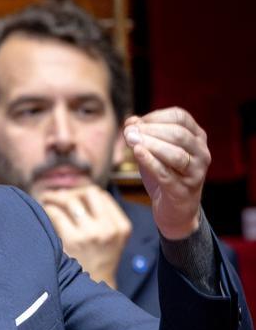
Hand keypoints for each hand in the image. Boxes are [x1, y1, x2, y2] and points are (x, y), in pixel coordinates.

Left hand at [40, 185, 131, 287]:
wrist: (92, 291)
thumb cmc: (96, 264)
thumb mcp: (112, 241)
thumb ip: (102, 218)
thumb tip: (75, 195)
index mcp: (121, 226)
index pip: (101, 195)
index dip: (82, 192)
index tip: (71, 197)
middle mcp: (109, 228)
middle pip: (87, 193)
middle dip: (70, 192)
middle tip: (56, 197)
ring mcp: (91, 234)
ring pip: (70, 201)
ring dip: (54, 198)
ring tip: (46, 201)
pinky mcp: (73, 241)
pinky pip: (56, 214)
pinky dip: (47, 210)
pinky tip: (42, 214)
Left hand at [124, 107, 210, 240]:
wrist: (175, 212)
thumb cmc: (165, 177)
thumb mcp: (154, 153)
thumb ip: (144, 137)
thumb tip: (130, 121)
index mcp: (197, 138)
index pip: (180, 117)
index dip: (155, 116)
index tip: (134, 122)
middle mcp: (202, 153)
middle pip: (178, 133)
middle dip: (151, 130)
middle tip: (129, 132)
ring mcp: (196, 172)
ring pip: (175, 153)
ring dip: (151, 144)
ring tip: (131, 140)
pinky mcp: (184, 190)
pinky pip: (166, 173)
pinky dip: (151, 161)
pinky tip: (137, 153)